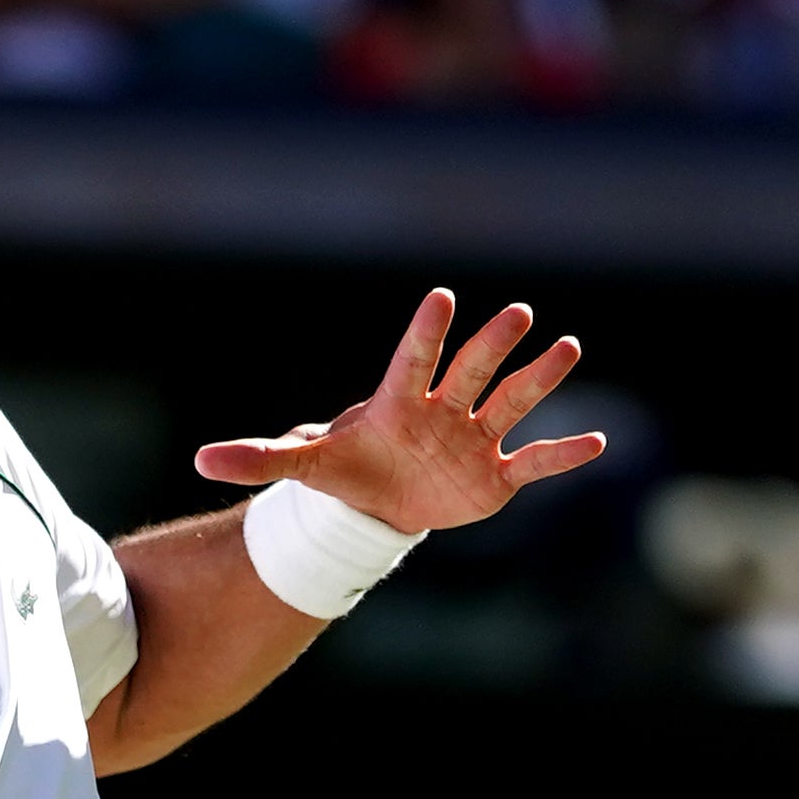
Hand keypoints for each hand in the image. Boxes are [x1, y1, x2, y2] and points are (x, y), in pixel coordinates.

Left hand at [191, 291, 604, 538]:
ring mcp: (475, 438)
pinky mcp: (496, 474)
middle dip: (492, 344)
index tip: (442, 298)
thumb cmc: (348, 469)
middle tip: (515, 312)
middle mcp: (445, 408)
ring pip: (512, 402)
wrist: (382, 499)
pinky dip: (565, 454)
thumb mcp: (304, 464)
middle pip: (471, 370)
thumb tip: (199, 458)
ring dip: (540, 378)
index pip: (413, 359)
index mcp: (400, 401)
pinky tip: (599, 442)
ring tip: (568, 347)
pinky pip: (536, 461)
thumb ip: (260, 456)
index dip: (426, 332)